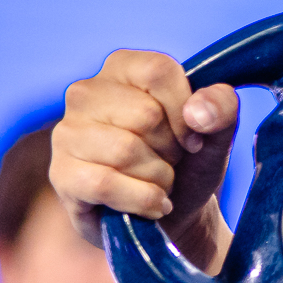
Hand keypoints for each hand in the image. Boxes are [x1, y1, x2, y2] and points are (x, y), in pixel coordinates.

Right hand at [50, 49, 237, 271]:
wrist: (175, 215)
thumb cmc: (190, 162)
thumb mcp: (217, 131)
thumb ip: (222, 107)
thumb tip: (197, 112)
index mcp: (123, 67)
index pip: (158, 70)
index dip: (185, 110)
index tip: (193, 138)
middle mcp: (85, 93)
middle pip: (145, 114)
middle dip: (171, 149)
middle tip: (170, 161)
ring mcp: (66, 133)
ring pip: (125, 151)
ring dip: (159, 177)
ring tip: (159, 181)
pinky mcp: (60, 174)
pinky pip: (104, 183)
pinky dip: (141, 200)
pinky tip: (150, 204)